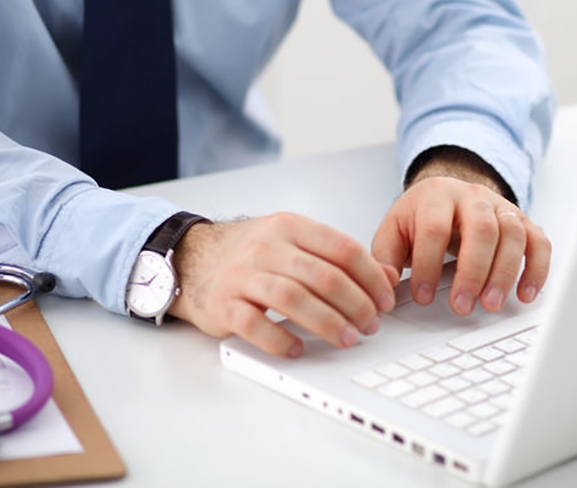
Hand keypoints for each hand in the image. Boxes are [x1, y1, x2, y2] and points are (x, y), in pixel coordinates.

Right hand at [167, 213, 396, 357]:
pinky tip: (297, 350)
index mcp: (289, 227)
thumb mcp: (293, 241)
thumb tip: (386, 276)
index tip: (385, 299)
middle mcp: (266, 247)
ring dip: (327, 323)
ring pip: (292, 299)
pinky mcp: (222, 304)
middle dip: (355, 304)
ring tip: (347, 338)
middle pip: (322, 276)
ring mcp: (242, 275)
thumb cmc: (248, 253)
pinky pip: (254, 324)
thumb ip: (337, 256)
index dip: (370, 277)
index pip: (341, 248)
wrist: (190, 258)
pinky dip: (279, 340)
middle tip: (371, 325)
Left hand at [372, 152, 550, 315]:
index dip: (428, 264)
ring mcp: (500, 206)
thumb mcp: (394, 232)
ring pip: (512, 233)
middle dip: (472, 272)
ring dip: (504, 272)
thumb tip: (385, 284)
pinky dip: (536, 269)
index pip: (434, 228)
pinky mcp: (522, 221)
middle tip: (462, 306)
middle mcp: (471, 196)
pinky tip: (526, 293)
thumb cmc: (419, 218)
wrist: (446, 195)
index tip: (423, 296)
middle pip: (480, 228)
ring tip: (491, 304)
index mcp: (435, 196)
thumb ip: (385, 258)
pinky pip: (538, 241)